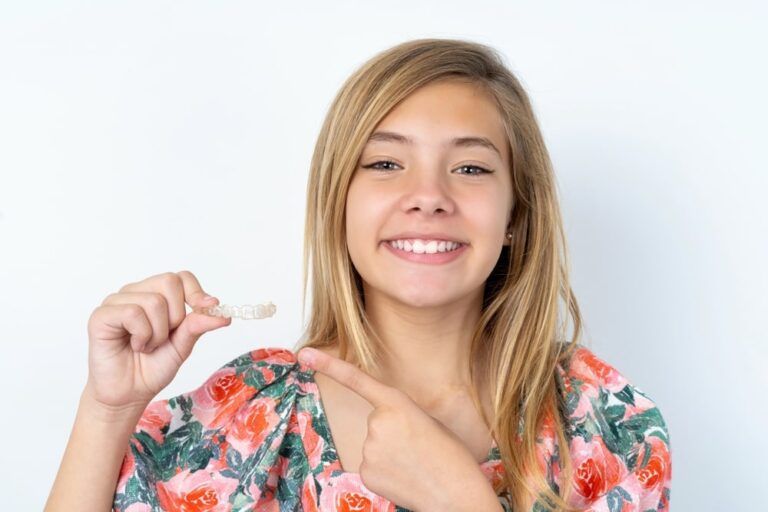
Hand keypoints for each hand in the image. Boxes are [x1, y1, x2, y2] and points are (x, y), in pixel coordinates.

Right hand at [84, 270, 231, 411]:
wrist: (129, 394)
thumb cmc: (152, 367)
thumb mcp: (183, 345)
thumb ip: (198, 325)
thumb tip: (223, 314)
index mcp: (156, 295)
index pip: (181, 277)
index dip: (196, 292)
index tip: (207, 309)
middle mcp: (136, 292)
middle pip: (170, 282)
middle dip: (176, 316)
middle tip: (164, 337)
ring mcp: (117, 301)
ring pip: (154, 301)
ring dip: (158, 332)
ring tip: (146, 346)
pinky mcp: (101, 315)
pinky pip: (133, 313)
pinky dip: (142, 335)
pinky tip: (134, 345)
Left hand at [297, 347, 495, 510]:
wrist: (456, 494)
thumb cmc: (450, 456)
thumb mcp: (428, 421)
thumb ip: (399, 415)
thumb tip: (381, 428)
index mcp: (397, 403)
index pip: (356, 379)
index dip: (328, 364)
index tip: (305, 354)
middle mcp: (377, 423)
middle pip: (375, 422)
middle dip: (393, 432)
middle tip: (418, 446)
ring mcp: (368, 449)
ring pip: (373, 446)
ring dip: (390, 453)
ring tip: (416, 462)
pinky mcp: (365, 473)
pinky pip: (372, 466)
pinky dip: (386, 471)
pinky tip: (405, 476)